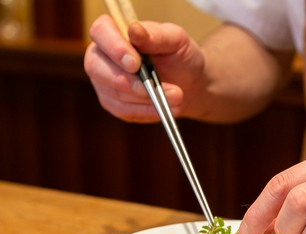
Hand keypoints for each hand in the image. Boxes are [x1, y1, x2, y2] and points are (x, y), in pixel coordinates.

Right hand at [84, 15, 204, 122]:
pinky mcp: (114, 105)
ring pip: (115, 93)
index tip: (135, 63)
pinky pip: (125, 111)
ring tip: (177, 96)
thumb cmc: (179, 55)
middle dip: (128, 81)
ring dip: (147, 98)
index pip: (100, 32)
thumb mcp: (175, 40)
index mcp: (114, 31)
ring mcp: (104, 82)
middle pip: (96, 67)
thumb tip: (134, 30)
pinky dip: (148, 110)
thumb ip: (156, 35)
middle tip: (155, 87)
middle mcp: (102, 56)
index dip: (114, 48)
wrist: (189, 82)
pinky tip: (167, 108)